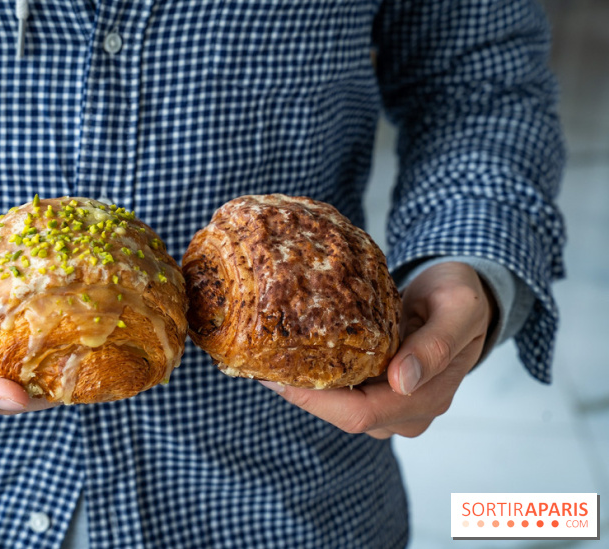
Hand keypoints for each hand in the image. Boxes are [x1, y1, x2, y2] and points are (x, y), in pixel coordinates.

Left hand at [261, 262, 494, 437]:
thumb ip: (435, 345)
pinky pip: (339, 390)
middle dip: (299, 393)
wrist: (462, 297)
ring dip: (302, 385)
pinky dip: (313, 375)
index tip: (275, 375)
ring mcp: (388, 403)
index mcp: (426, 397)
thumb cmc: (461, 298)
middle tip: (257, 362)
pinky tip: (287, 355)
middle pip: (340, 413)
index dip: (314, 400)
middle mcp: (404, 410)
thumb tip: (401, 380)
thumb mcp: (458, 310)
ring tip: (265, 356)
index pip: (359, 413)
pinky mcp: (374, 388)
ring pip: (336, 405)